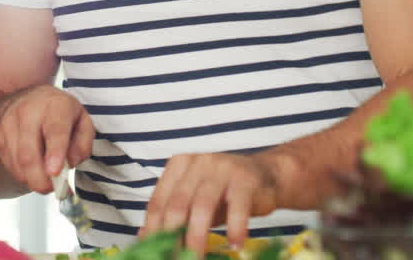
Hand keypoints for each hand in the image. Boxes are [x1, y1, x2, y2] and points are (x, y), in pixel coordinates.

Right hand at [0, 84, 93, 194]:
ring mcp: (9, 123)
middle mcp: (29, 112)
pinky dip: (21, 174)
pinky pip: (8, 163)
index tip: (54, 172)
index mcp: (55, 106)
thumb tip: (70, 163)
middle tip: (51, 190)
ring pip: (17, 161)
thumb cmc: (61, 114)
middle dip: (39, 178)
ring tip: (44, 180)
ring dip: (31, 179)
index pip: (55, 131)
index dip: (55, 153)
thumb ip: (83, 144)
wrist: (32, 97)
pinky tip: (32, 171)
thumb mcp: (83, 122)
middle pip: (29, 152)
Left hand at [140, 153, 280, 254]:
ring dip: (198, 239)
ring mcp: (221, 168)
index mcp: (178, 165)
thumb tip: (145, 238)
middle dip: (172, 238)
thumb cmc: (225, 191)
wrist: (266, 175)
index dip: (152, 231)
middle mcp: (197, 162)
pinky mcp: (245, 179)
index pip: (158, 201)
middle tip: (174, 259)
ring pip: (202, 208)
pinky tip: (235, 245)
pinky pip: (237, 208)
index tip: (152, 252)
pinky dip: (235, 229)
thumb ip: (174, 214)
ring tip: (196, 259)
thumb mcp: (195, 200)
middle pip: (177, 205)